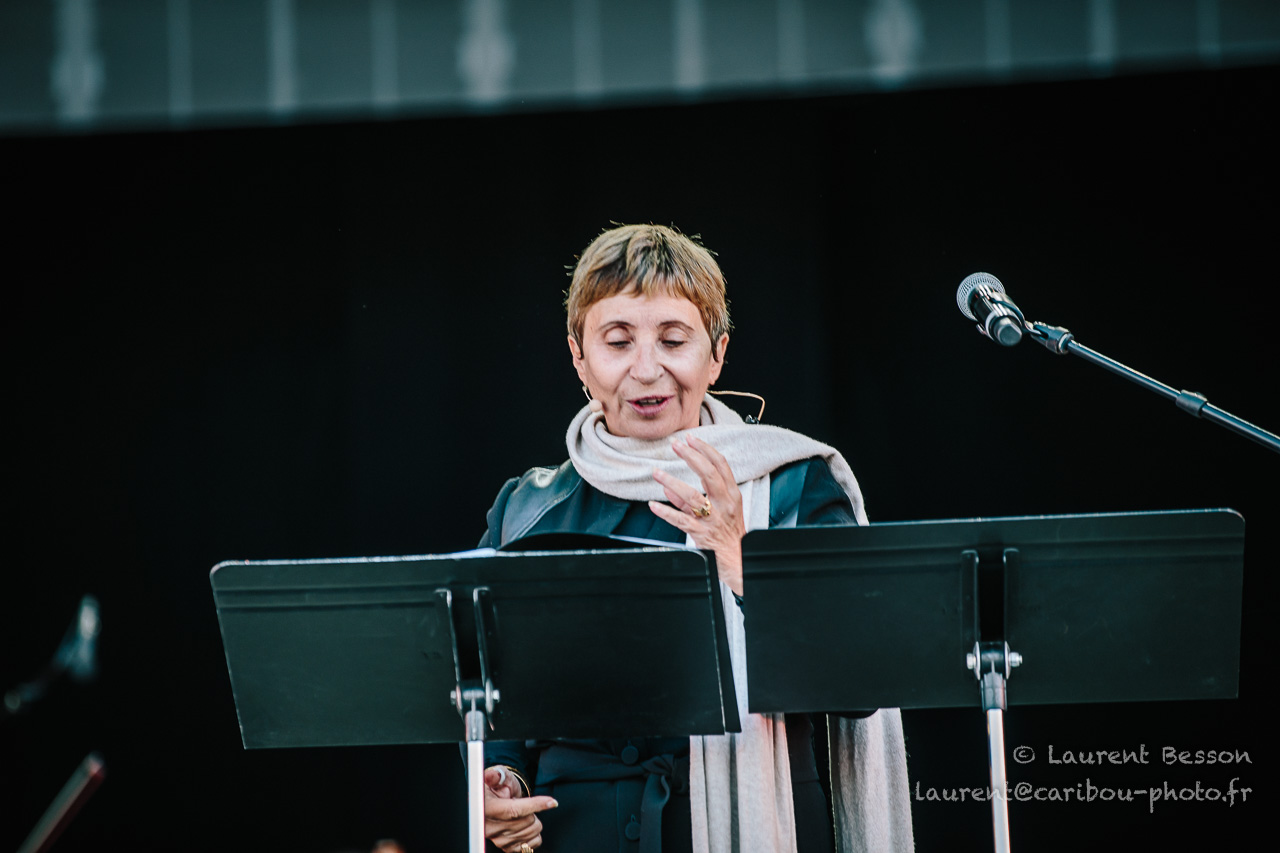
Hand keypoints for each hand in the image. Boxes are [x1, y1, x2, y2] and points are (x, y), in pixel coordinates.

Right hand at [483, 766, 556, 851]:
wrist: (495, 801)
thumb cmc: (498, 786)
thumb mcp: (498, 775)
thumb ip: (496, 775)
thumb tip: (493, 776)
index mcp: (486, 809)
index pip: (514, 810)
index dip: (535, 805)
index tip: (552, 802)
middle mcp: (489, 827)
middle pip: (526, 822)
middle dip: (531, 810)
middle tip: (521, 803)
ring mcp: (498, 840)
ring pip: (531, 833)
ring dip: (533, 821)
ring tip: (522, 813)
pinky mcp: (506, 847)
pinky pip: (530, 846)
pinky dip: (534, 835)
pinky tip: (526, 825)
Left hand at [649, 435, 746, 596]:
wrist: (738, 560)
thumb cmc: (728, 534)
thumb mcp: (719, 512)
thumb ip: (691, 500)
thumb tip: (668, 488)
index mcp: (732, 495)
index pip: (721, 466)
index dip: (706, 450)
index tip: (691, 439)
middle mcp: (725, 504)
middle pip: (709, 474)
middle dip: (692, 457)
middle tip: (676, 445)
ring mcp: (713, 519)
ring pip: (692, 496)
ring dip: (672, 482)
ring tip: (656, 473)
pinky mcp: (702, 534)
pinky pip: (681, 521)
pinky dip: (666, 512)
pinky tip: (653, 505)